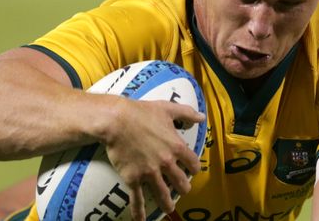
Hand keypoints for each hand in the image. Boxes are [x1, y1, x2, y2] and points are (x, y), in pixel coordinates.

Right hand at [103, 98, 204, 220]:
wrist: (116, 120)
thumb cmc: (141, 112)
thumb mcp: (167, 108)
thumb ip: (186, 113)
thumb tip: (201, 117)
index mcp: (176, 146)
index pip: (193, 164)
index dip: (194, 168)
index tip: (192, 170)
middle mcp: (166, 163)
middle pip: (182, 183)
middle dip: (183, 188)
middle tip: (182, 189)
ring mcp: (150, 173)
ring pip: (164, 195)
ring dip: (168, 203)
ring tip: (169, 207)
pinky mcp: (134, 178)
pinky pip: (137, 199)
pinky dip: (139, 212)